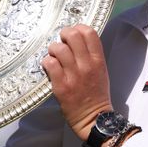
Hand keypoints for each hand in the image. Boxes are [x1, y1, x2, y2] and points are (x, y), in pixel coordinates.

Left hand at [41, 25, 111, 140]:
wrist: (94, 118)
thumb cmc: (97, 94)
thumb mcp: (101, 71)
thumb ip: (91, 55)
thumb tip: (76, 40)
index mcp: (98, 60)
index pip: (89, 32)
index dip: (78, 28)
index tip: (73, 35)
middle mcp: (86, 65)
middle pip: (72, 36)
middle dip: (63, 35)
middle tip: (61, 42)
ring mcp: (73, 75)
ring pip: (58, 48)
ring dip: (53, 50)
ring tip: (54, 56)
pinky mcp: (61, 85)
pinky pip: (49, 64)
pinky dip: (47, 62)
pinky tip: (50, 67)